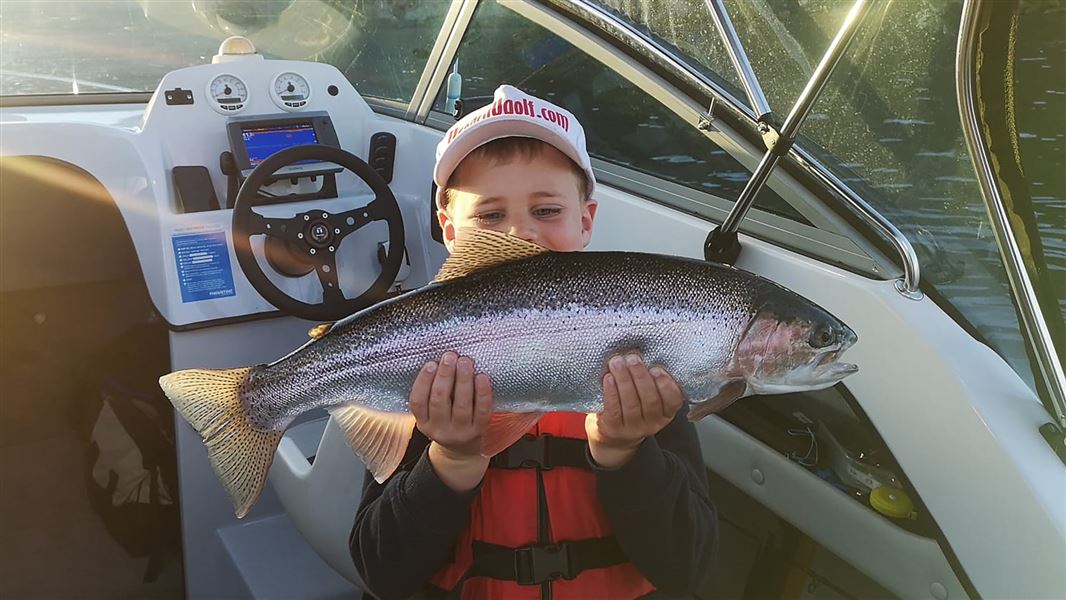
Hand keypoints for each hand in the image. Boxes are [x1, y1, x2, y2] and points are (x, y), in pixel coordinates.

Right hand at [409, 352, 493, 489]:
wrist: (462, 451)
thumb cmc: (446, 420)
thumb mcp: (430, 414)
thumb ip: (430, 393)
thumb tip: (438, 361)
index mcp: (423, 422)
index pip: (417, 401)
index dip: (423, 381)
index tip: (431, 363)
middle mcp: (439, 429)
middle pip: (440, 400)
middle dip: (445, 375)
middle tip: (450, 356)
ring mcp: (460, 431)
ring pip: (461, 404)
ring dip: (463, 380)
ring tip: (465, 361)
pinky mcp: (479, 430)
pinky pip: (482, 410)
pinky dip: (482, 393)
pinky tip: (482, 377)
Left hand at [586, 354, 683, 468]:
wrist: (612, 436)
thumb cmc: (631, 407)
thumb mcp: (647, 398)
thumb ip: (651, 382)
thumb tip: (645, 353)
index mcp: (665, 413)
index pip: (673, 401)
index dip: (666, 385)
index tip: (657, 369)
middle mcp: (652, 423)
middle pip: (650, 400)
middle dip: (641, 377)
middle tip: (633, 358)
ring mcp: (633, 428)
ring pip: (631, 403)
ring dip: (624, 379)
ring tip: (617, 362)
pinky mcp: (614, 428)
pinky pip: (614, 408)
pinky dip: (611, 391)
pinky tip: (608, 378)